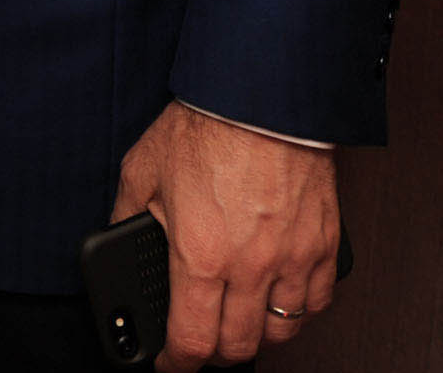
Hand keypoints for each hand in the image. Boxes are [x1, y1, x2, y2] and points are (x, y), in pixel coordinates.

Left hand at [111, 103, 340, 369]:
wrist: (261, 96)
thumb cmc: (206, 126)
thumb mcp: (142, 169)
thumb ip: (127, 214)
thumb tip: (119, 237)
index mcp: (200, 257)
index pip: (192, 341)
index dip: (177, 364)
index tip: (169, 364)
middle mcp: (249, 267)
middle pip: (238, 346)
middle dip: (213, 354)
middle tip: (200, 343)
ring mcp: (292, 258)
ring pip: (283, 332)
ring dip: (257, 337)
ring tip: (239, 324)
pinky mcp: (323, 244)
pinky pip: (319, 300)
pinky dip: (299, 311)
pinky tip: (281, 301)